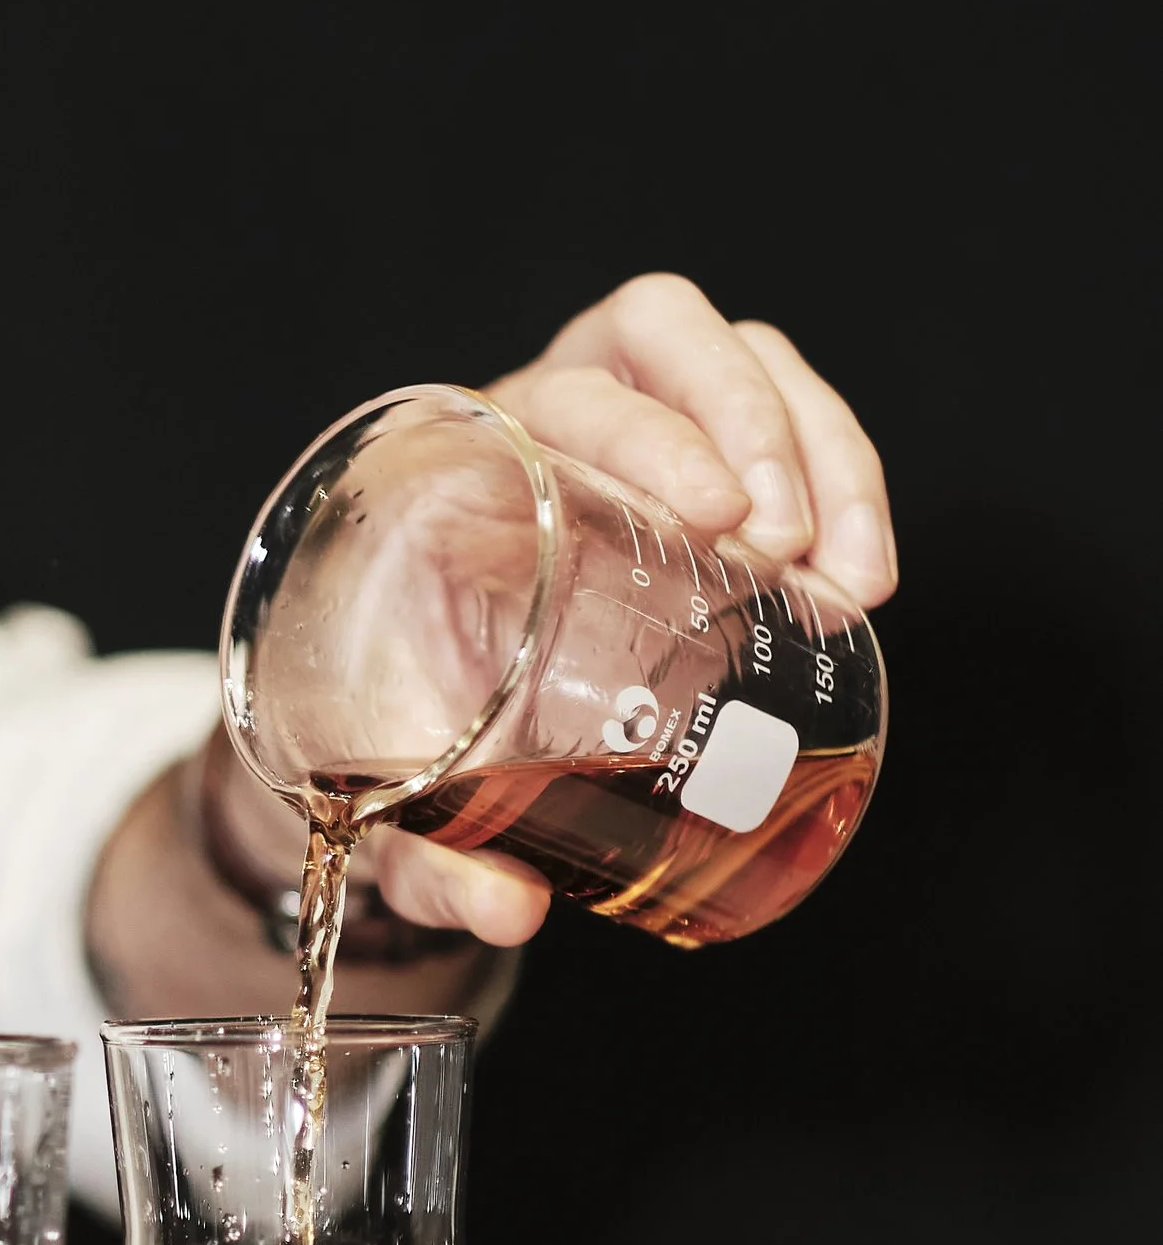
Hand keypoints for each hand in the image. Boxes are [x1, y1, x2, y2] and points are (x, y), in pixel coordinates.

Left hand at [369, 276, 897, 947]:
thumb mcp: (391, 797)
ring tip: (852, 575)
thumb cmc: (381, 732)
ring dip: (821, 445)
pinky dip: (843, 476)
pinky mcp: (700, 464)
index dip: (652, 433)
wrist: (385, 711)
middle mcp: (541, 419)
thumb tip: (514, 914)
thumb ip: (432, 860)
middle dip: (749, 421)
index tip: (719, 516)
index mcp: (456, 469)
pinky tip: (862, 576)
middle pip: (658, 331)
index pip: (564, 390)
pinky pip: (785, 415)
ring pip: (740, 354)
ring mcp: (628, 425)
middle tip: (788, 543)